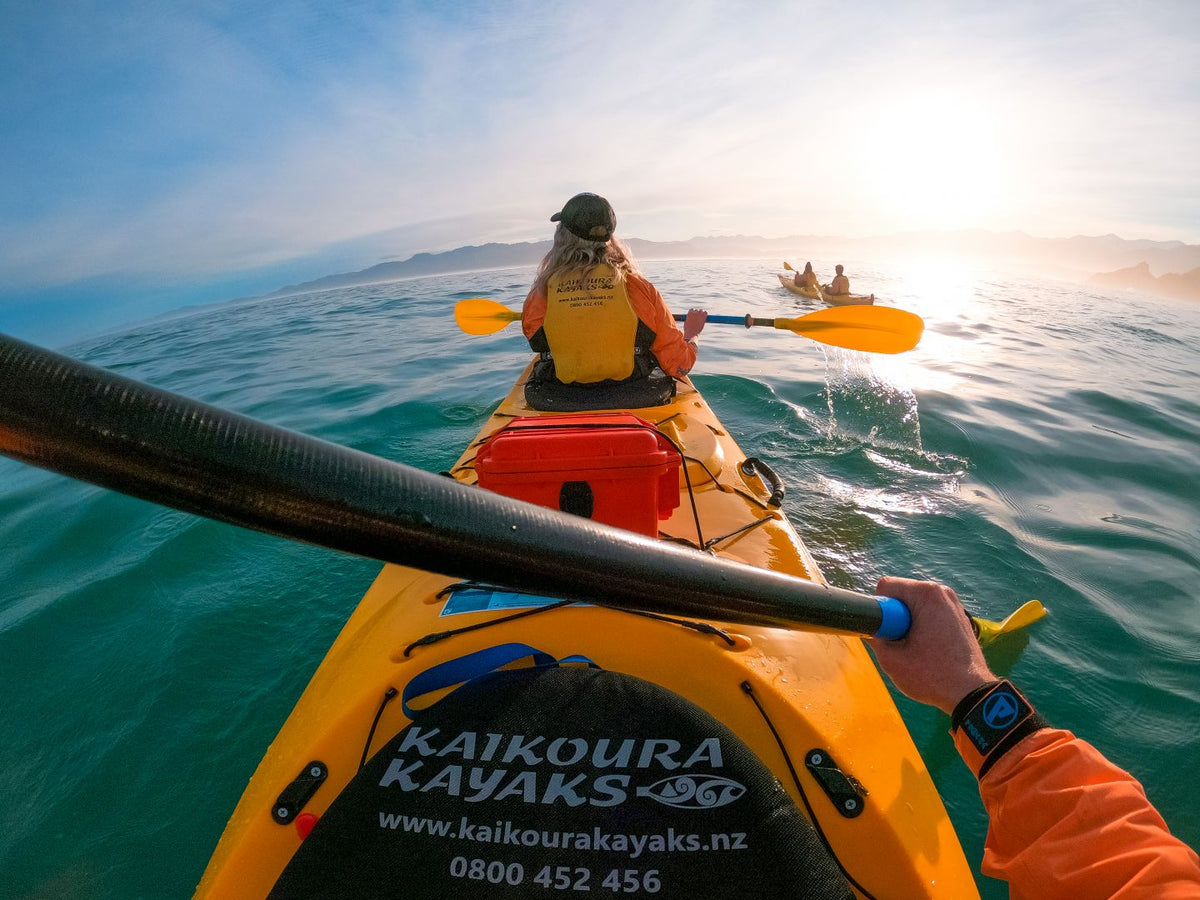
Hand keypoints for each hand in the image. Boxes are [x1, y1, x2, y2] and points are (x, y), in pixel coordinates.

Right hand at [682, 308, 706, 340]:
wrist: (692, 332)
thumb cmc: (688, 329)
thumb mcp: (686, 323)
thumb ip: (688, 319)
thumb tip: (690, 319)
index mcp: (689, 313)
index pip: (692, 309)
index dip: (694, 312)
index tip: (695, 315)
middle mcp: (694, 312)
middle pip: (697, 310)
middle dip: (698, 313)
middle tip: (699, 317)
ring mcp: (699, 314)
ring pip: (701, 310)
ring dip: (702, 313)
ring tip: (702, 317)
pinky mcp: (703, 316)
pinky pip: (705, 312)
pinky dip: (705, 313)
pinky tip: (705, 316)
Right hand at [867, 577, 994, 714]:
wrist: (971, 693)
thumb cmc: (932, 676)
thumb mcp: (891, 660)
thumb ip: (873, 638)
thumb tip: (868, 628)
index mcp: (926, 594)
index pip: (886, 587)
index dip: (880, 611)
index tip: (888, 634)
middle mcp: (942, 591)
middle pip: (902, 595)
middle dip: (895, 617)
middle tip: (902, 643)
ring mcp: (953, 602)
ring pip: (915, 605)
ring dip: (908, 623)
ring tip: (916, 648)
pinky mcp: (959, 615)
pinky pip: (929, 612)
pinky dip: (922, 626)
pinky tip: (929, 648)